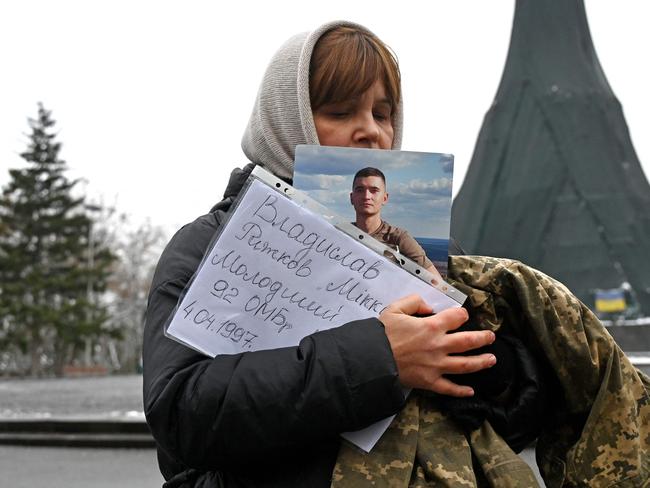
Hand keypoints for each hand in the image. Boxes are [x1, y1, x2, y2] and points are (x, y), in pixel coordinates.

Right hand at [380, 294, 495, 396]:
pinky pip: (449, 388)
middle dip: (483, 338)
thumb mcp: (395, 309)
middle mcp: (439, 346)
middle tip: (491, 337)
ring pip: (466, 365)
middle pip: (469, 341)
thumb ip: (414, 302)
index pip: (456, 317)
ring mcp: (436, 365)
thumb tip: (428, 306)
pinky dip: (461, 391)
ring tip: (492, 359)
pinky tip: (470, 391)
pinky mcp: (430, 381)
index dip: (461, 314)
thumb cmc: (382, 334)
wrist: (372, 359)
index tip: (462, 315)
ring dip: (481, 362)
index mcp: (432, 326)